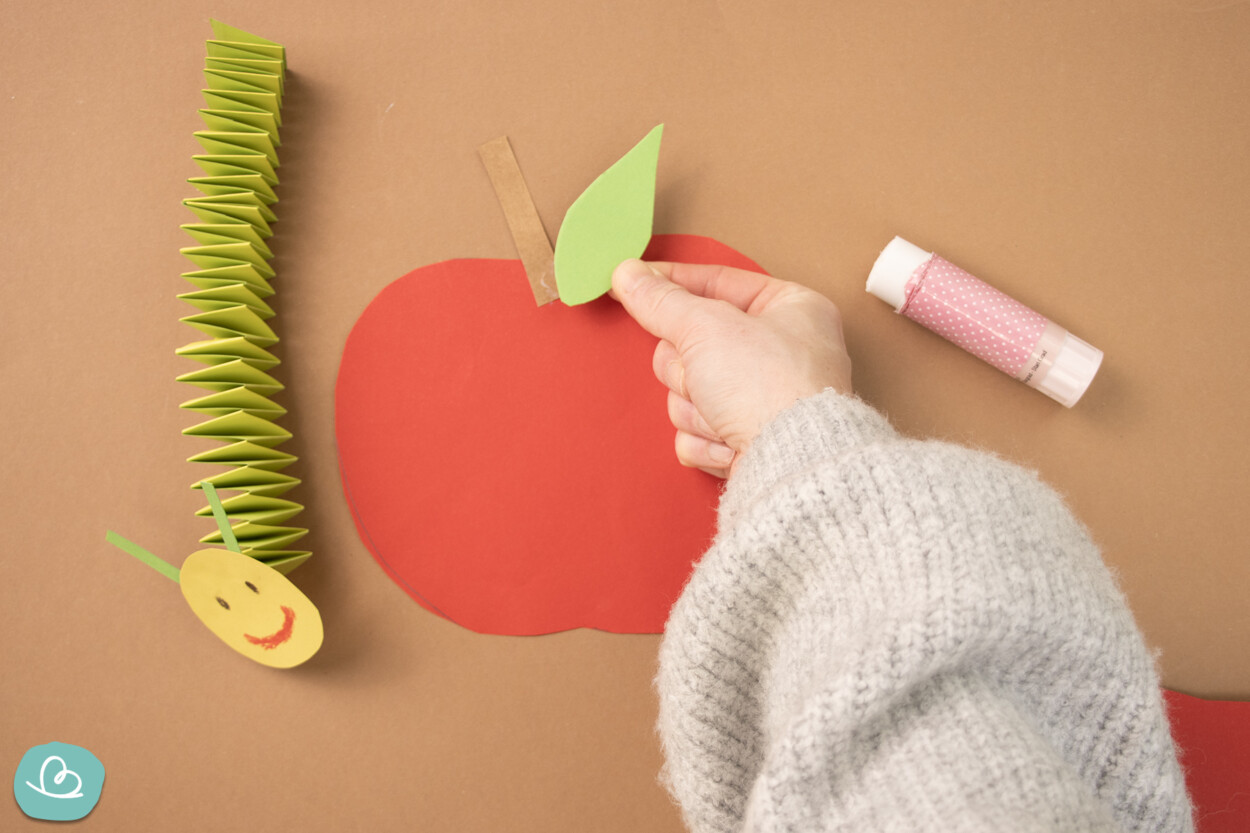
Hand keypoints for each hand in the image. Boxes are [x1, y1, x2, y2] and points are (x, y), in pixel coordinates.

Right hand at [611, 259, 852, 477]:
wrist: (789, 463)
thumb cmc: (771, 388)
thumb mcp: (706, 327)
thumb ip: (662, 301)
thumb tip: (630, 276)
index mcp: (790, 308)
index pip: (717, 282)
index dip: (673, 282)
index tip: (635, 280)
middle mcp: (781, 351)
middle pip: (693, 343)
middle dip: (688, 369)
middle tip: (702, 373)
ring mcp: (764, 399)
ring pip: (690, 391)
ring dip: (694, 407)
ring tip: (723, 415)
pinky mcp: (748, 438)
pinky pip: (698, 430)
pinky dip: (704, 439)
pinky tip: (728, 441)